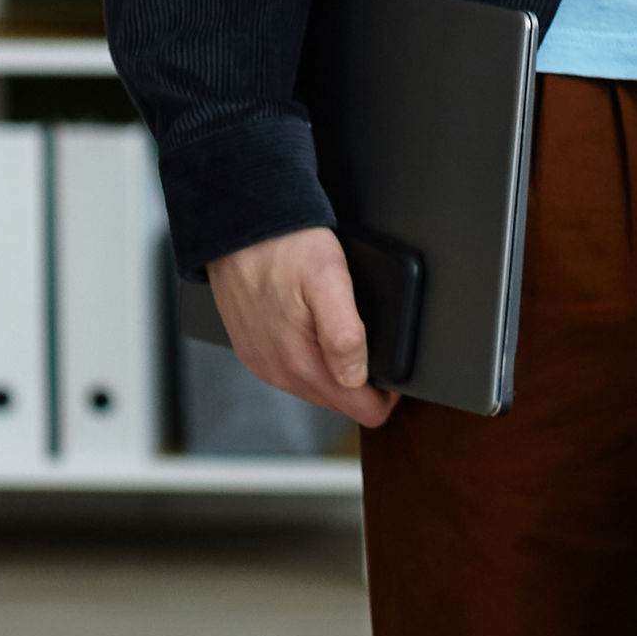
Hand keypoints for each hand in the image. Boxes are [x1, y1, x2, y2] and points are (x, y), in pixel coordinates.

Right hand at [206, 225, 394, 428]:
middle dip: (364, 386)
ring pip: (315, 388)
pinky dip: (313, 361)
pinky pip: (292, 371)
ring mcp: (262, 361)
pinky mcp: (252, 349)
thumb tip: (356, 378)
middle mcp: (277, 370)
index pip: (358, 409)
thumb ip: (344, 334)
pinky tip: (321, 337)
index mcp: (299, 361)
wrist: (239, 226)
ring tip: (354, 342)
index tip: (397, 374)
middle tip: (379, 351)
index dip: (386, 396)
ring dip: (339, 374)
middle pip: (338, 402)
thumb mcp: (330, 281)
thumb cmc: (286, 246)